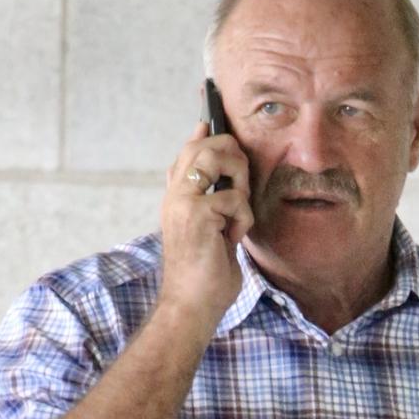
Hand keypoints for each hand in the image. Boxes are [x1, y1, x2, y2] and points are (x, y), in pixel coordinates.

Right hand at [158, 121, 253, 332]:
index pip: (189, 150)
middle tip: (241, 186)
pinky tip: (231, 240)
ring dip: (238, 182)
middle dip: (233, 155)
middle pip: (204, 144)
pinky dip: (243, 221)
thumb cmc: (206, 274)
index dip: (203, 130)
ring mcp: (182, 201)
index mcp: (176, 196)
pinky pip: (235, 198)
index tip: (211, 112)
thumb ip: (217, 202)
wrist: (191, 305)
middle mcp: (175, 193)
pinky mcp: (197, 214)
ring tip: (235, 215)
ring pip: (217, 158)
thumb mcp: (213, 232)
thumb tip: (230, 176)